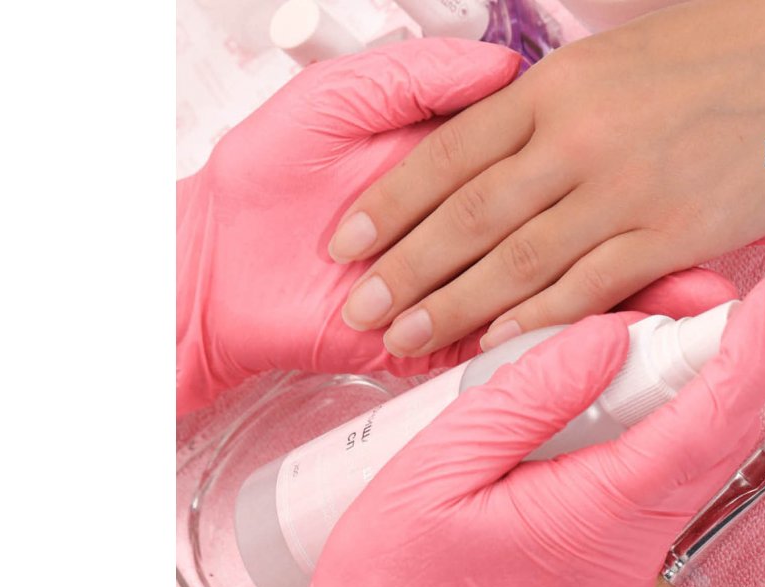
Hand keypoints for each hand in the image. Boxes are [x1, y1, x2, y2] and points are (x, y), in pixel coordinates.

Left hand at [176, 40, 520, 414]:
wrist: (219, 269)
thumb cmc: (263, 178)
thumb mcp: (332, 99)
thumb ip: (412, 77)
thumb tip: (500, 65)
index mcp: (444, 158)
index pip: (511, 151)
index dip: (531, 145)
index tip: (545, 141)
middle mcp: (456, 220)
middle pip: (521, 222)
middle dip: (519, 222)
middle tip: (516, 217)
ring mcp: (451, 280)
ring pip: (516, 285)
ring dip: (516, 285)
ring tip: (523, 275)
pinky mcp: (438, 336)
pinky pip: (488, 343)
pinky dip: (504, 338)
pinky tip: (508, 327)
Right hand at [247, 275, 764, 586]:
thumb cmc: (395, 570)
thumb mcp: (444, 462)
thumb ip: (533, 394)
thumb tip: (609, 337)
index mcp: (591, 516)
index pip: (702, 428)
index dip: (748, 357)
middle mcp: (628, 554)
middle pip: (711, 446)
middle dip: (722, 369)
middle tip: (697, 309)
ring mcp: (625, 574)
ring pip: (687, 471)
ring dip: (682, 405)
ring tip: (638, 353)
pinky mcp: (611, 578)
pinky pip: (655, 499)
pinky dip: (651, 444)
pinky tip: (606, 416)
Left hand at [330, 0, 764, 357]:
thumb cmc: (706, 57)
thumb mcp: (605, 60)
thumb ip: (538, 107)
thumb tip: (477, 148)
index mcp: (554, 88)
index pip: (448, 153)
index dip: (390, 204)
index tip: (349, 241)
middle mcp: (579, 140)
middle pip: (470, 217)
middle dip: (406, 269)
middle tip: (360, 309)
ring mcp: (625, 192)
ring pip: (519, 261)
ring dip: (455, 306)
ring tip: (405, 338)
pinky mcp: (670, 236)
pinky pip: (588, 287)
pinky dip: (536, 319)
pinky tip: (494, 343)